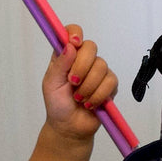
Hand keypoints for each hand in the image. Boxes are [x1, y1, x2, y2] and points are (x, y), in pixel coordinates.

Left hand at [41, 24, 118, 143]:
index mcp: (66, 56)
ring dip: (88, 86)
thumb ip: (60, 64)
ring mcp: (97, 72)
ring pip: (101, 66)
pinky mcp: (109, 85)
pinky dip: (98, 95)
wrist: (70, 127)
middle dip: (82, 66)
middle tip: (73, 83)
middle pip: (91, 46)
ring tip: (79, 99)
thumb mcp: (51, 84)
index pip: (73, 32)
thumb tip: (70, 46)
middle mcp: (83, 60)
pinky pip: (110, 82)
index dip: (75, 33)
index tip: (74, 43)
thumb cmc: (57, 105)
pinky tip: (89, 103)